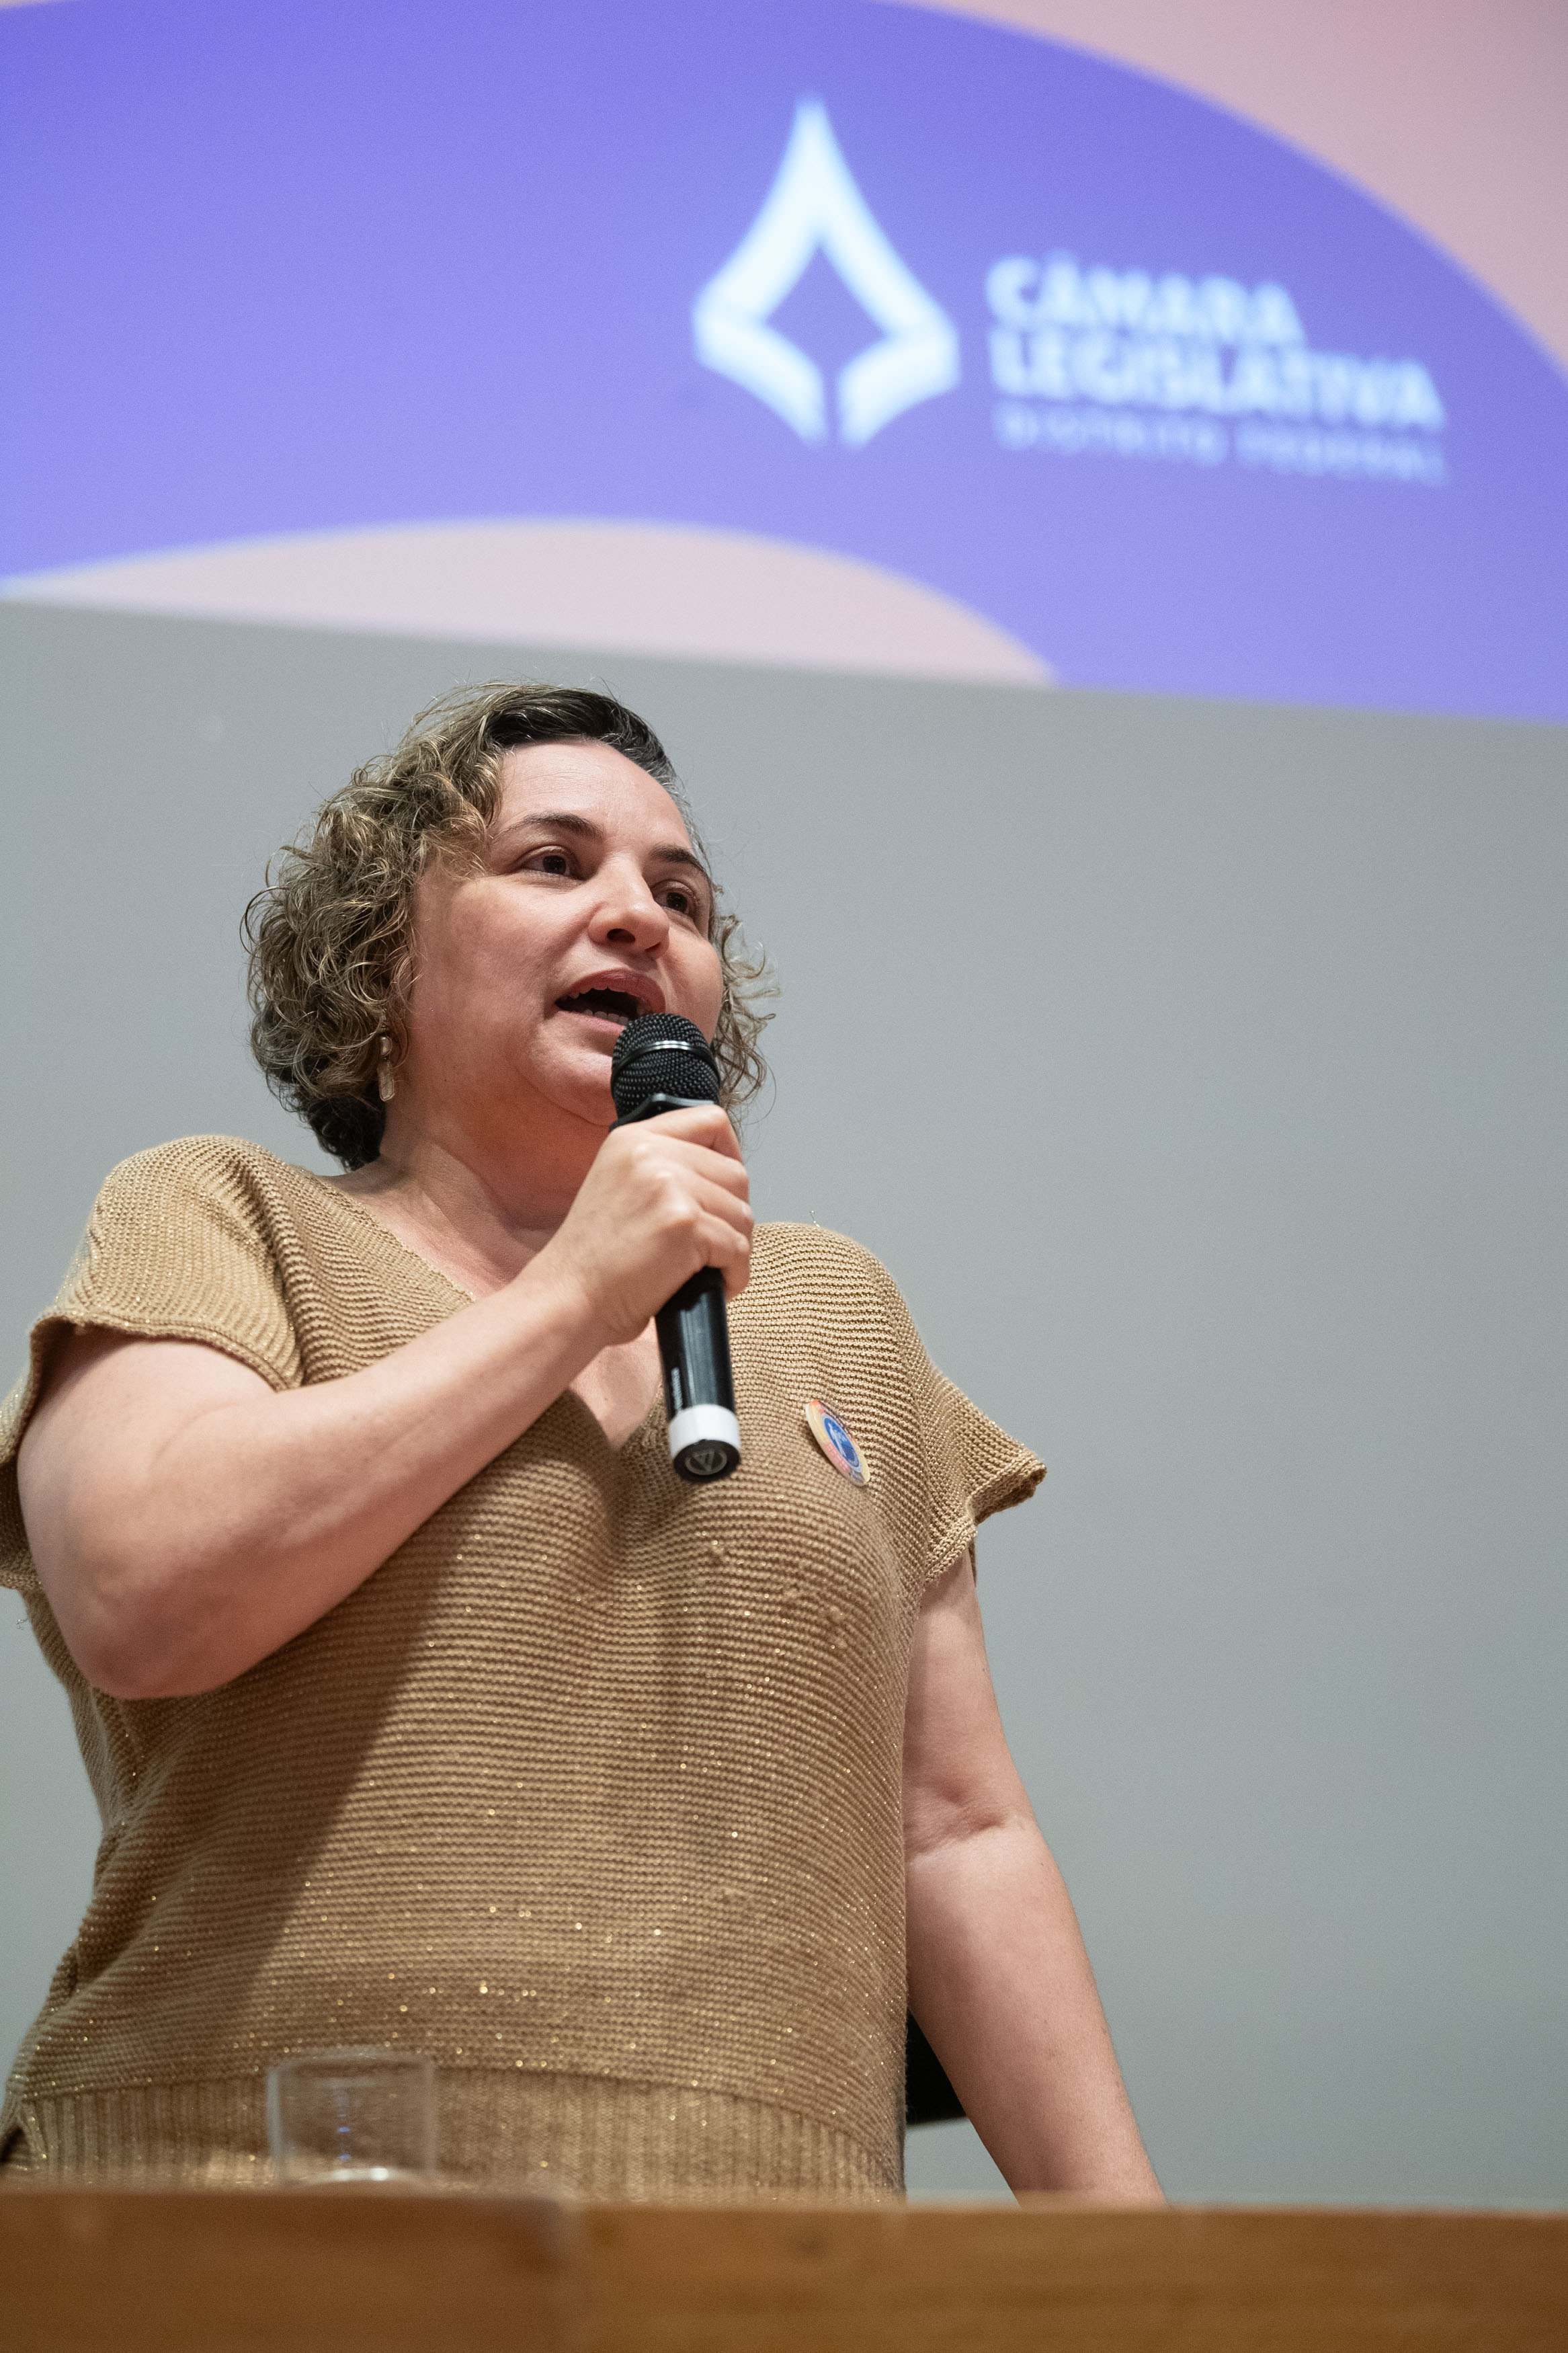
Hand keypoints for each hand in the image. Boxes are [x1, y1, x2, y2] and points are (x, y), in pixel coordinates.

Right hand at [530, 1105, 752, 1347]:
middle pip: (735, 1174)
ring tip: (709, 1269)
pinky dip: (735, 1275)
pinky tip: (713, 1286)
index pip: (711, 1121)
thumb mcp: (617, 1185)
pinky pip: (738, 1248)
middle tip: (714, 1244)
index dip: (731, 1155)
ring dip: (735, 1247)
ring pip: (742, 1213)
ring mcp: (669, 1187)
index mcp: (633, 1139)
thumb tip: (719, 1176)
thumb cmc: (593, 1259)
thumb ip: (660, 1167)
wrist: (568, 1299)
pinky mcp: (685, 1225)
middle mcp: (651, 1153)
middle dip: (733, 1214)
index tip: (725, 1189)